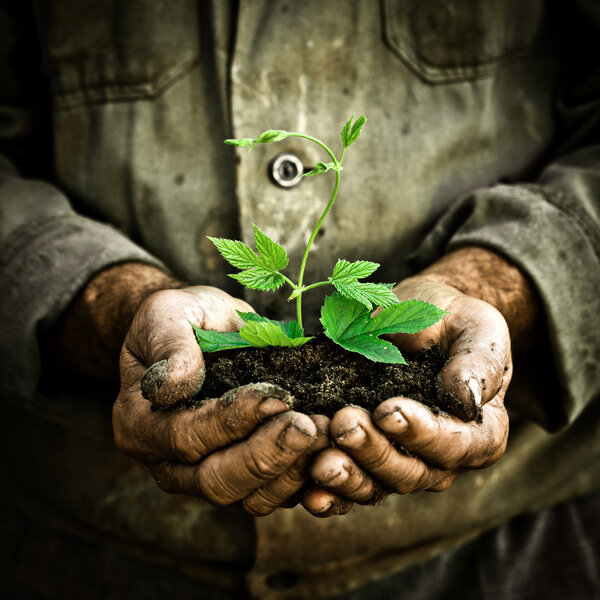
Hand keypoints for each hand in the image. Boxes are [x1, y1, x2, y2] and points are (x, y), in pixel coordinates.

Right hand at [113, 285, 323, 513]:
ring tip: (325, 436)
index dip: (229, 421)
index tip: (272, 397)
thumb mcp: (166, 316)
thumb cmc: (182, 319)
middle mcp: (168, 461)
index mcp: (140, 423)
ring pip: (248, 499)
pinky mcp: (242, 477)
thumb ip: (169, 345)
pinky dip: (304, 480)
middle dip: (266, 456)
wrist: (201, 330)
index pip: (183, 436)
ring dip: (291, 472)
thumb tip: (173, 384)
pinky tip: (329, 452)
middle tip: (308, 427)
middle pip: (216, 480)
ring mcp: (205, 475)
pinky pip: (273, 495)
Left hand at [307, 276, 510, 506]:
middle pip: (411, 472)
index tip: (388, 411)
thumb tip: (467, 398)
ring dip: (348, 476)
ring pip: (377, 486)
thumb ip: (480, 361)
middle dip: (374, 451)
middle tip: (343, 423)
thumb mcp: (477, 327)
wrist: (415, 321)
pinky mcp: (365, 461)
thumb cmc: (451, 321)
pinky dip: (329, 495)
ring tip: (321, 459)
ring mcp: (401, 463)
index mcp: (478, 432)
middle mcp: (441, 459)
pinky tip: (308, 493)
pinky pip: (349, 488)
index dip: (421, 434)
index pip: (454, 445)